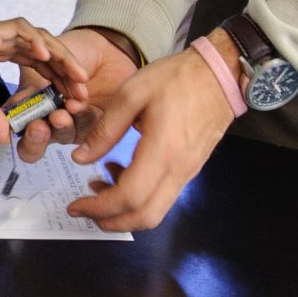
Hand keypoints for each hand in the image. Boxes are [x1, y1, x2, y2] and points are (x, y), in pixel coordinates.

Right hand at [0, 17, 88, 142]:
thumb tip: (4, 137)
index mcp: (1, 51)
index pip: (38, 64)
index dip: (56, 79)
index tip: (70, 98)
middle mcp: (5, 40)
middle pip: (46, 51)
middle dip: (67, 70)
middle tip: (83, 92)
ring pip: (40, 38)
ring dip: (61, 56)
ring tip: (77, 76)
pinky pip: (19, 30)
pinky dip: (35, 41)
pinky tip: (46, 57)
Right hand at [15, 27, 138, 162]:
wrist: (105, 42)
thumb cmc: (70, 50)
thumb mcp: (40, 65)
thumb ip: (23, 94)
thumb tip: (0, 118)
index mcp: (25, 109)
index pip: (8, 134)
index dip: (2, 136)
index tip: (10, 130)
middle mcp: (46, 121)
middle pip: (32, 147)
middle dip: (35, 140)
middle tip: (39, 126)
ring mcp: (70, 124)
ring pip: (61, 137)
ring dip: (61, 126)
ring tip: (63, 111)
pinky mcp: (95, 123)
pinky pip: (88, 128)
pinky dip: (81, 116)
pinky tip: (79, 101)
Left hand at [60, 46, 234, 230]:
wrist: (221, 75)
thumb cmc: (177, 78)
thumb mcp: (132, 93)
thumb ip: (104, 129)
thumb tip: (80, 158)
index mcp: (162, 151)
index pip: (129, 197)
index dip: (99, 208)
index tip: (76, 205)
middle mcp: (178, 170)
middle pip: (145, 217)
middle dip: (110, 221)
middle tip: (84, 208)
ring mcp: (188, 172)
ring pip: (155, 211)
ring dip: (123, 211)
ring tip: (97, 186)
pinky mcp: (190, 168)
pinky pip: (163, 196)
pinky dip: (138, 197)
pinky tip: (120, 172)